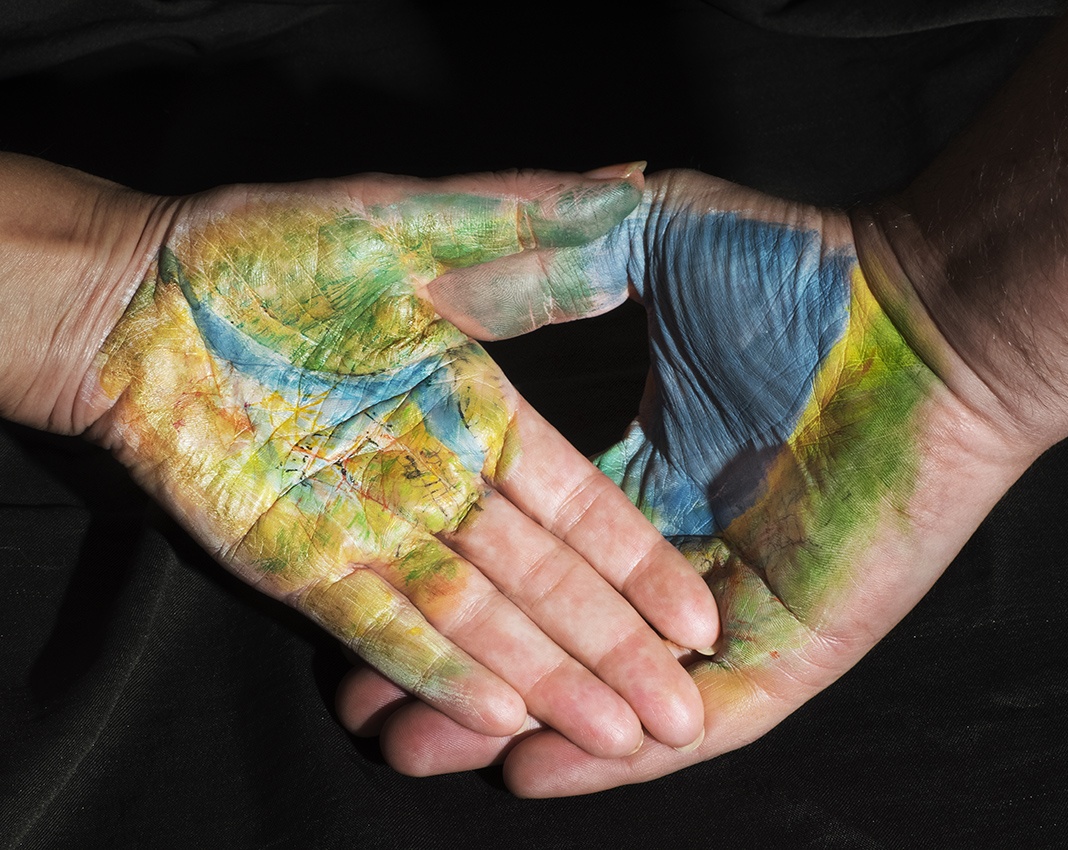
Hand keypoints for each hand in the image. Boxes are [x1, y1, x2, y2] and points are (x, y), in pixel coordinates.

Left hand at [73, 167, 719, 754]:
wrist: (143, 297)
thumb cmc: (272, 251)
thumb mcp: (411, 227)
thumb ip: (517, 226)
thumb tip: (628, 183)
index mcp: (473, 409)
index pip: (576, 497)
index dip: (636, 557)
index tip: (695, 614)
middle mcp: (435, 479)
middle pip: (539, 575)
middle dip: (611, 642)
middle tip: (676, 712)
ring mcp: (368, 527)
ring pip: (472, 615)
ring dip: (542, 676)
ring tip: (613, 734)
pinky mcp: (296, 561)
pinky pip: (376, 624)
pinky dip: (433, 670)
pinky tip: (497, 714)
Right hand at [338, 170, 1030, 790]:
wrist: (928, 315)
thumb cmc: (797, 274)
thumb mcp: (646, 243)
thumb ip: (559, 262)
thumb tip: (461, 265)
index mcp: (646, 471)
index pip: (531, 549)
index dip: (454, 581)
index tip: (375, 591)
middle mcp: (682, 550)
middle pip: (555, 632)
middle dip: (461, 673)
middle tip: (367, 712)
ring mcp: (739, 604)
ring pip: (614, 689)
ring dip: (516, 724)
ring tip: (412, 751)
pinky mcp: (797, 646)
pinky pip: (707, 719)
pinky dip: (621, 755)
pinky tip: (534, 770)